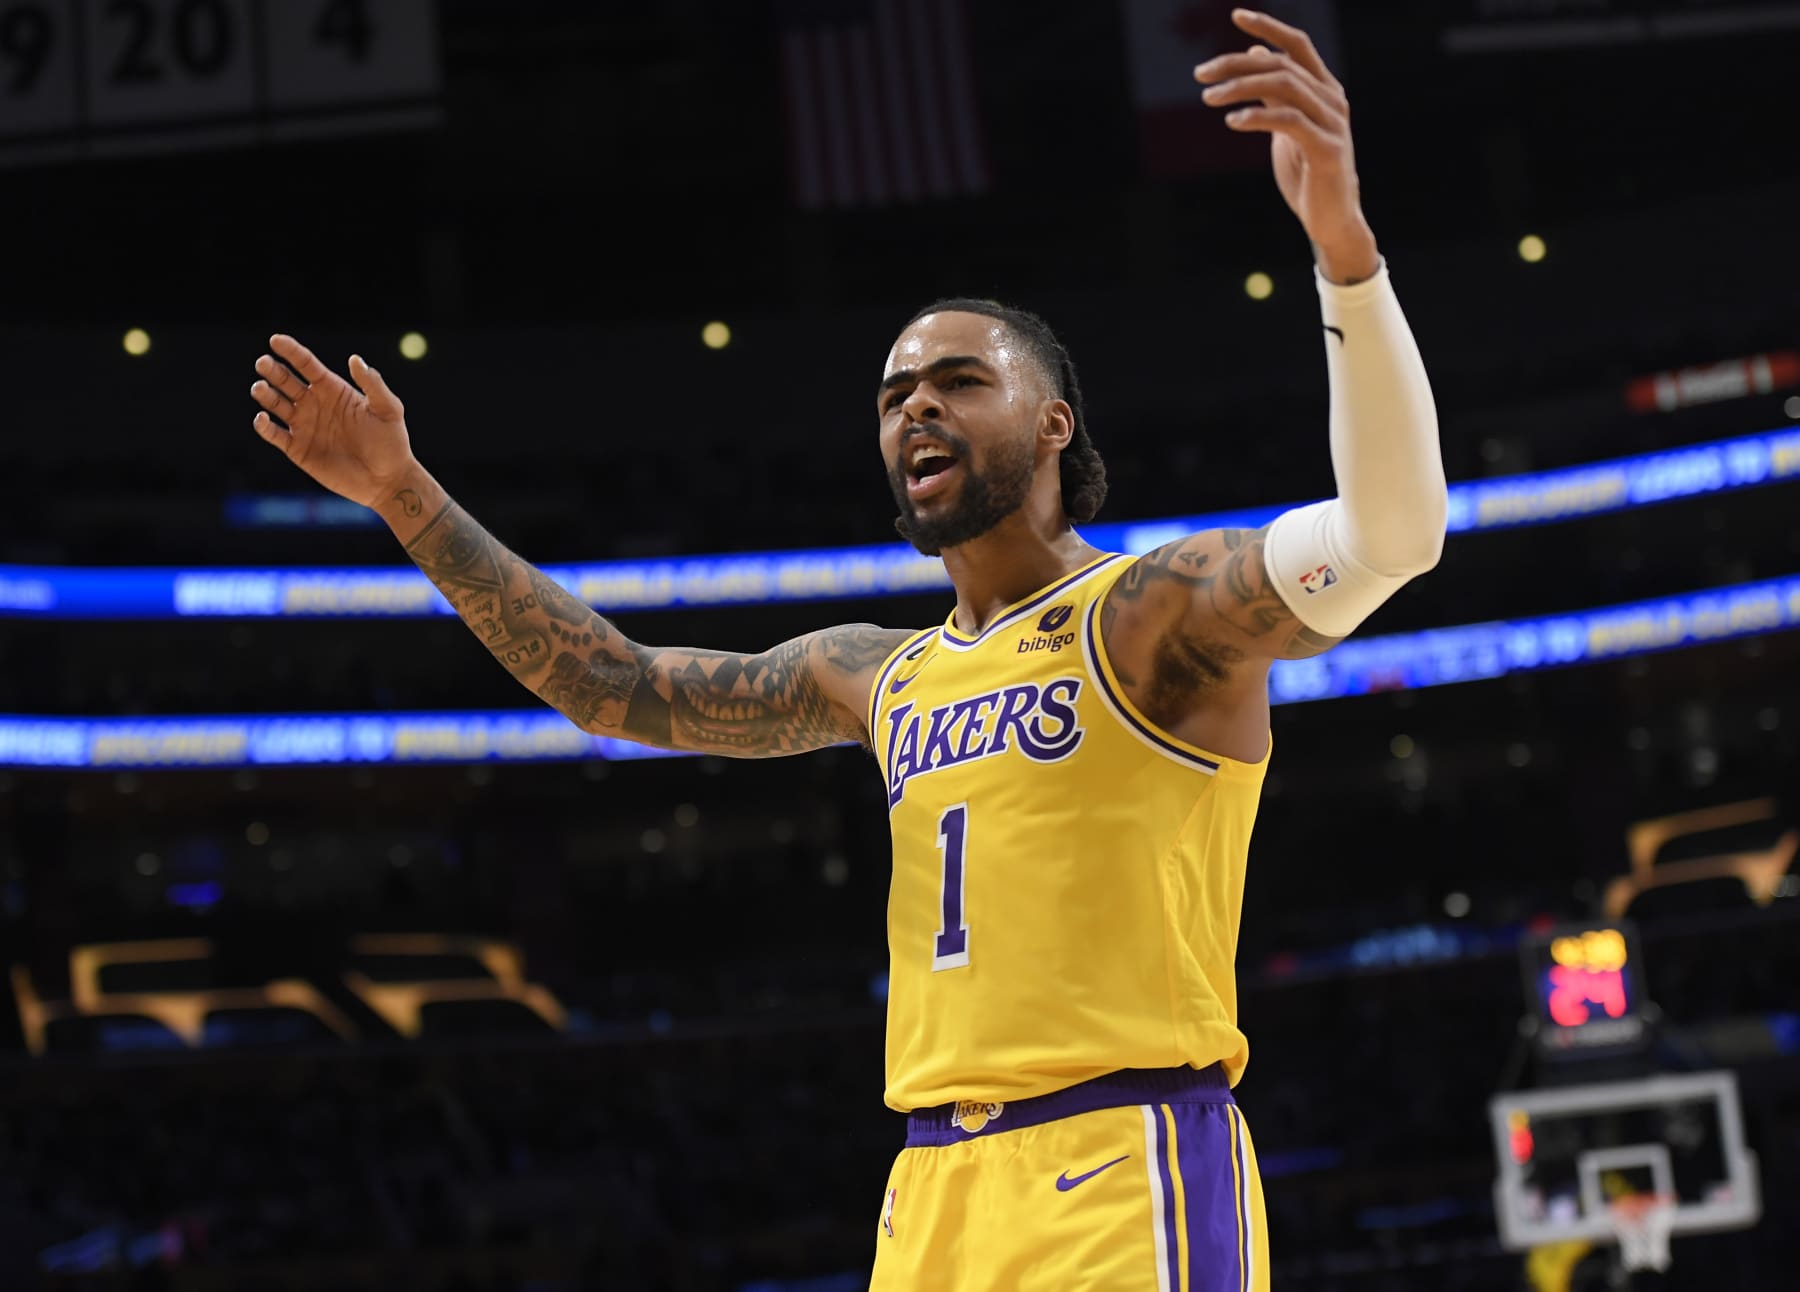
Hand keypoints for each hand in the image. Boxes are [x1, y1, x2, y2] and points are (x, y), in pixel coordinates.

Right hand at [250, 336, 416, 507]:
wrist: (387, 479)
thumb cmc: (392, 442)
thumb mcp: (388, 409)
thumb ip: (373, 385)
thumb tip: (355, 359)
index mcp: (333, 390)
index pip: (307, 365)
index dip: (291, 351)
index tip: (275, 340)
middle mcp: (314, 404)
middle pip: (286, 381)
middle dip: (273, 370)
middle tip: (263, 363)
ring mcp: (304, 426)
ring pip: (276, 404)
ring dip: (265, 395)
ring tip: (260, 388)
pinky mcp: (298, 449)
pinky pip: (275, 435)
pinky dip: (264, 426)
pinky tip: (263, 418)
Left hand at [1194, 9, 1377, 280]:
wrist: (1331, 219)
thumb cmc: (1307, 172)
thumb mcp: (1287, 125)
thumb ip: (1276, 92)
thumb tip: (1258, 54)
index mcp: (1324, 89)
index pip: (1297, 45)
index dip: (1268, 27)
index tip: (1235, 16)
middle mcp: (1333, 99)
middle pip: (1280, 65)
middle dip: (1236, 64)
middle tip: (1200, 74)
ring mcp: (1333, 123)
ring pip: (1284, 87)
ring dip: (1240, 88)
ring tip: (1207, 98)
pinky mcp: (1327, 149)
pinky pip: (1289, 122)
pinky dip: (1257, 116)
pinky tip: (1232, 120)